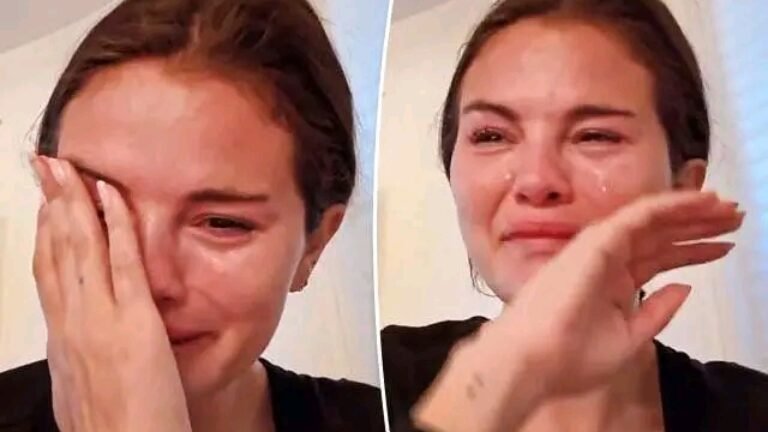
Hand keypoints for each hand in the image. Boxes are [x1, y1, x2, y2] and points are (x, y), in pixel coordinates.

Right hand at [30, 155, 190, 431]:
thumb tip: (77, 349)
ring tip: (68, 166)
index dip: (45, 232)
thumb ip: (79, 360)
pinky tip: (112, 194)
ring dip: (74, 201)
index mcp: (65, 339)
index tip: (46, 203)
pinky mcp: (134, 325)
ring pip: (80, 248)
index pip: (49, 273)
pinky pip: (124, 262)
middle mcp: (73, 324)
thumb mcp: (81, 392)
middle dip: (50, 203)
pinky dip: (116, 224)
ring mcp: (99, 321)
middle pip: (55, 250)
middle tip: (46, 165)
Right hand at [501, 190, 741, 394]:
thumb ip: (656, 312)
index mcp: (614, 283)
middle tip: (734, 217)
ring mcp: (602, 248)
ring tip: (727, 207)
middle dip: (698, 226)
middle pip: (660, 236)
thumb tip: (684, 288)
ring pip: (653, 220)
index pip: (659, 258)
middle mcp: (609, 260)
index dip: (693, 250)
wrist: (534, 358)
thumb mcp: (628, 339)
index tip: (724, 246)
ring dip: (691, 211)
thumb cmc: (572, 356)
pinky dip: (671, 205)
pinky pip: (640, 215)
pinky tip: (699, 202)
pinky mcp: (598, 240)